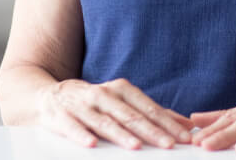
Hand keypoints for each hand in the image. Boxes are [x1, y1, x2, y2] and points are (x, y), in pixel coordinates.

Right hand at [37, 77, 194, 148]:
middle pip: (131, 115)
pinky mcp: (61, 116)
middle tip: (168, 144)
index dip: (167, 123)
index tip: (184, 137)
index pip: (149, 108)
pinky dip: (82, 134)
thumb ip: (152, 113)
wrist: (49, 95)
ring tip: (136, 146)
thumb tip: (186, 124)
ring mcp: (82, 105)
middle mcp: (103, 94)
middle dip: (151, 131)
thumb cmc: (93, 103)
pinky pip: (72, 127)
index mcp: (121, 90)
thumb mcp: (122, 102)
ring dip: (121, 134)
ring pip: (105, 121)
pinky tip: (91, 144)